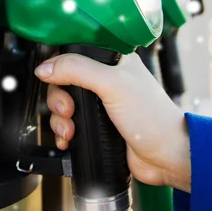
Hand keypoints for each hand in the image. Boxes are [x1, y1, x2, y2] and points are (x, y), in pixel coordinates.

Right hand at [35, 53, 190, 191]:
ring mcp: (101, 105)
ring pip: (64, 105)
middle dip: (58, 99)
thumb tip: (45, 67)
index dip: (59, 67)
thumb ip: (78, 70)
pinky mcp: (97, 127)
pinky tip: (67, 141)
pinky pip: (70, 126)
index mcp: (113, 61)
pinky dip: (63, 134)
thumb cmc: (152, 117)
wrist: (166, 156)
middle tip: (68, 111)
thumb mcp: (113, 84)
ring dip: (59, 120)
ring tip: (69, 131)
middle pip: (64, 82)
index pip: (75, 54)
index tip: (53, 80)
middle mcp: (106, 80)